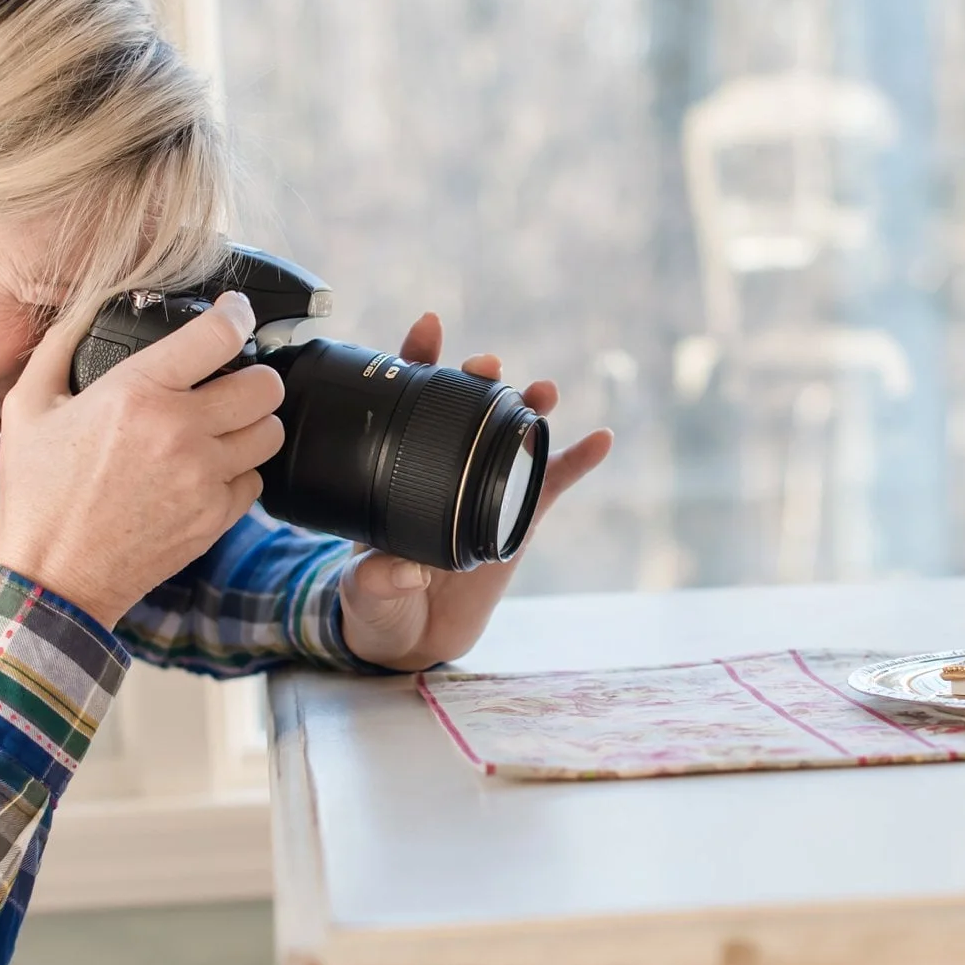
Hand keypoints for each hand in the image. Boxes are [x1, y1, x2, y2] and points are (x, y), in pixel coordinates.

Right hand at [0, 292, 284, 628]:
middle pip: (265, 384)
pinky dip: (240, 473)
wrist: (52, 576)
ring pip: (269, 431)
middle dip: (254, 376)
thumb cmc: (38, 494)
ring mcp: (203, 477)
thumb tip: (87, 307)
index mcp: (137, 394)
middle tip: (232, 381)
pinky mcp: (216, 516)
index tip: (235, 314)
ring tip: (224, 427)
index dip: (236, 316)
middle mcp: (180, 432)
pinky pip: (256, 479)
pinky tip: (208, 472)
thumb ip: (59, 346)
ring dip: (253, 423)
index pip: (220, 335)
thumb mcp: (27, 407)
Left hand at [339, 313, 611, 670]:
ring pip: (513, 433)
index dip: (418, 360)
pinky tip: (600, 440)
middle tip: (487, 365)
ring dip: (530, 405)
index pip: (408, 402)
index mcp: (400, 468)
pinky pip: (554, 483)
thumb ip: (376, 579)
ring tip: (544, 390)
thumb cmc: (380, 601)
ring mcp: (487, 485)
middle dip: (479, 376)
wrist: (415, 635)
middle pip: (466, 406)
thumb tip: (403, 569)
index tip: (428, 329)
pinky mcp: (520, 515)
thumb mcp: (364, 590)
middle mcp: (447, 465)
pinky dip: (579, 460)